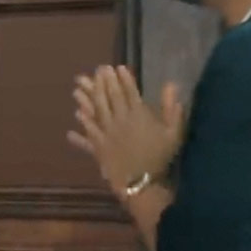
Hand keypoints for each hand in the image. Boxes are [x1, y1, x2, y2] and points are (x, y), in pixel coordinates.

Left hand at [67, 65, 184, 195]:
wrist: (142, 183)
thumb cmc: (161, 158)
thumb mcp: (173, 132)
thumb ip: (172, 108)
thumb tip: (171, 84)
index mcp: (139, 115)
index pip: (130, 92)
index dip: (124, 79)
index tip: (118, 67)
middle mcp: (120, 120)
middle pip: (111, 97)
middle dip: (105, 81)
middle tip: (99, 69)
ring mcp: (107, 133)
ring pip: (96, 110)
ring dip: (87, 96)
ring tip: (79, 84)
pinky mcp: (99, 147)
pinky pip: (89, 133)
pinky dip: (83, 124)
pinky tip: (76, 115)